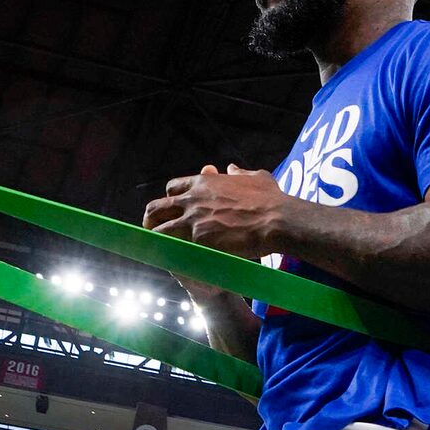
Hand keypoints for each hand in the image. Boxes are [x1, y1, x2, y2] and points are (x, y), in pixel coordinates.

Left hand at [144, 164, 294, 260]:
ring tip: (159, 250)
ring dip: (157, 240)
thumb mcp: (256, 177)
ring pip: (159, 230)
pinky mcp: (199, 239)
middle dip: (152, 220)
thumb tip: (231, 167)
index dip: (170, 200)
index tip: (173, 210)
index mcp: (203, 184)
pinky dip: (172, 255)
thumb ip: (239, 173)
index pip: (171, 188)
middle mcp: (192, 199)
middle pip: (156, 208)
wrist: (276, 219)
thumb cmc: (270, 199)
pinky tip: (173, 262)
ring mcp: (193, 220)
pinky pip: (175, 248)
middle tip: (154, 230)